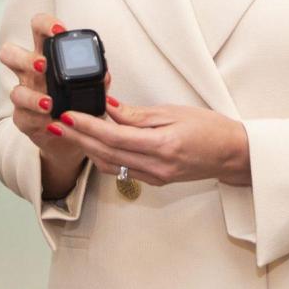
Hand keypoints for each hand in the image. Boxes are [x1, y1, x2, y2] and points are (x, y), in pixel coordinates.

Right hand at [0, 12, 117, 197]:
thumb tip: (105, 75)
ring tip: (49, 103)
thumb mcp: (93, 89)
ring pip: (14, 91)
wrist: (69, 135)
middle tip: (43, 65)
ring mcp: (24, 95)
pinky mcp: (23, 118)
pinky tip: (50, 122)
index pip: (38, 30)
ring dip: (32, 97)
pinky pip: (23, 116)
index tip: (59, 30)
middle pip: (9, 53)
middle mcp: (30, 73)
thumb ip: (98, 80)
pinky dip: (37, 119)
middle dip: (25, 57)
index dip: (44, 24)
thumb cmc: (78, 104)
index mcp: (47, 56)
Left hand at [54, 102, 249, 187]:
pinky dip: (103, 157)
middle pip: (105, 153)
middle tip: (56, 123)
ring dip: (87, 149)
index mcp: (161, 146)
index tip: (67, 115)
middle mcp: (155, 167)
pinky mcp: (155, 180)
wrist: (232, 154)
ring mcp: (154, 177)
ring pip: (109, 165)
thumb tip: (108, 108)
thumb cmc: (210, 129)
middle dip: (78, 138)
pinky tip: (94, 144)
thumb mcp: (174, 112)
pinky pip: (121, 170)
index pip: (113, 136)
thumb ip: (138, 115)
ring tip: (69, 132)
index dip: (86, 126)